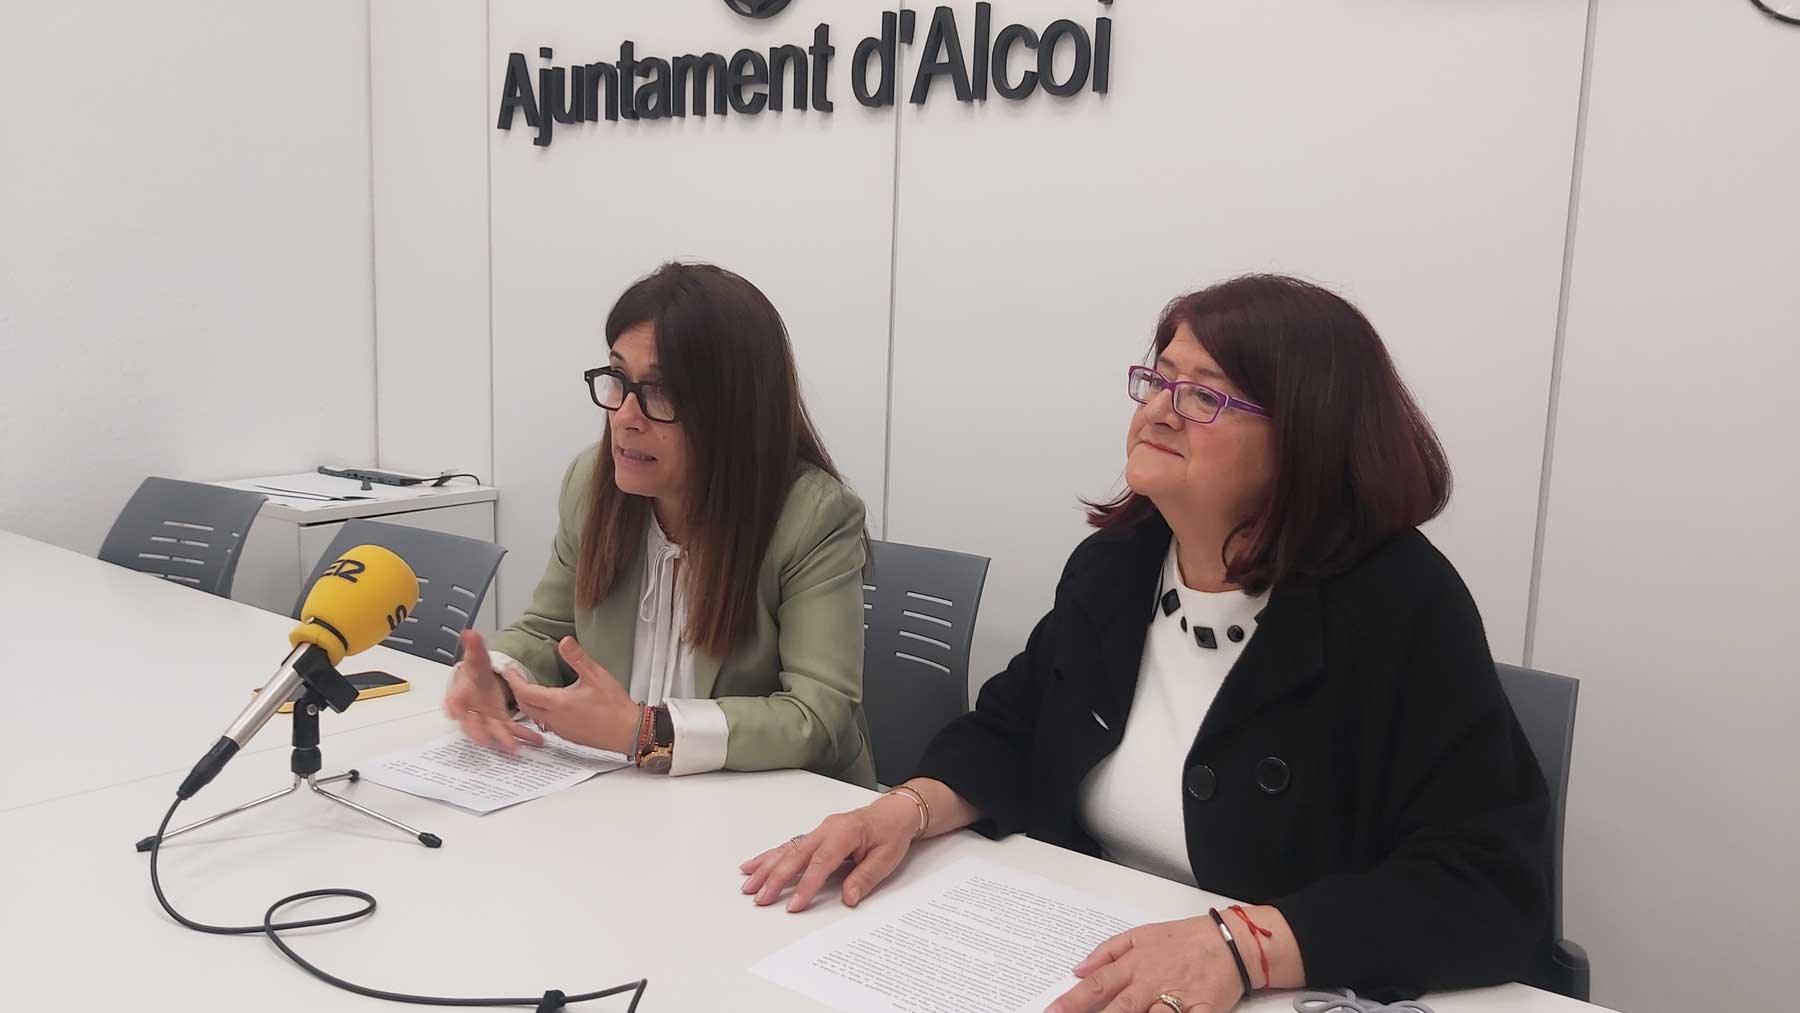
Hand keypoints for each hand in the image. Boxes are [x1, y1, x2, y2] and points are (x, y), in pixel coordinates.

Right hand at [444, 630, 543, 754]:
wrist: (482, 685)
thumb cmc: (476, 675)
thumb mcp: (477, 659)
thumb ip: (474, 647)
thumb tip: (470, 632)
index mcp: (460, 696)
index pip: (453, 702)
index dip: (453, 707)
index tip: (454, 712)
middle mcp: (471, 712)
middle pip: (472, 724)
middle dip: (478, 733)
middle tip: (484, 741)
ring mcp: (487, 721)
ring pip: (494, 732)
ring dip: (504, 740)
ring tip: (515, 748)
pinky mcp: (502, 725)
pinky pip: (513, 732)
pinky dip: (525, 736)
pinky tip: (537, 741)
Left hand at [498, 636, 638, 753]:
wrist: (628, 732)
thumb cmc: (614, 706)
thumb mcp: (596, 675)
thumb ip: (577, 658)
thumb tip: (565, 642)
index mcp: (558, 703)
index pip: (526, 692)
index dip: (515, 680)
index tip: (509, 671)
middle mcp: (555, 719)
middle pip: (525, 706)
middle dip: (518, 692)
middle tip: (516, 680)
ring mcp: (561, 730)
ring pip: (535, 717)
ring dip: (528, 704)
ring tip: (529, 692)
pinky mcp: (569, 736)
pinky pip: (547, 725)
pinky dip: (540, 714)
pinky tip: (550, 707)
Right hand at [738, 793, 921, 911]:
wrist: (894, 812)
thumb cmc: (891, 832)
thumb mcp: (887, 858)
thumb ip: (865, 878)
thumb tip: (848, 898)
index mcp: (845, 833)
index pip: (821, 862)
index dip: (806, 885)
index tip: (794, 905)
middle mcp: (827, 830)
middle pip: (796, 856)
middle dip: (776, 878)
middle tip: (761, 898)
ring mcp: (818, 831)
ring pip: (787, 850)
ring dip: (766, 867)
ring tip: (748, 885)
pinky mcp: (815, 836)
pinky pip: (789, 846)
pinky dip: (770, 856)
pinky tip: (754, 865)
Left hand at [1048, 917, 1244, 1012]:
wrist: (1229, 942)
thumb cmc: (1184, 939)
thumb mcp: (1141, 934)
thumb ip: (1107, 951)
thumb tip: (1078, 968)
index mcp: (1135, 964)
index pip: (1097, 985)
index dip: (1072, 1001)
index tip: (1052, 1011)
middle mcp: (1152, 982)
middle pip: (1118, 1006)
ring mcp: (1176, 997)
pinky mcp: (1201, 1010)